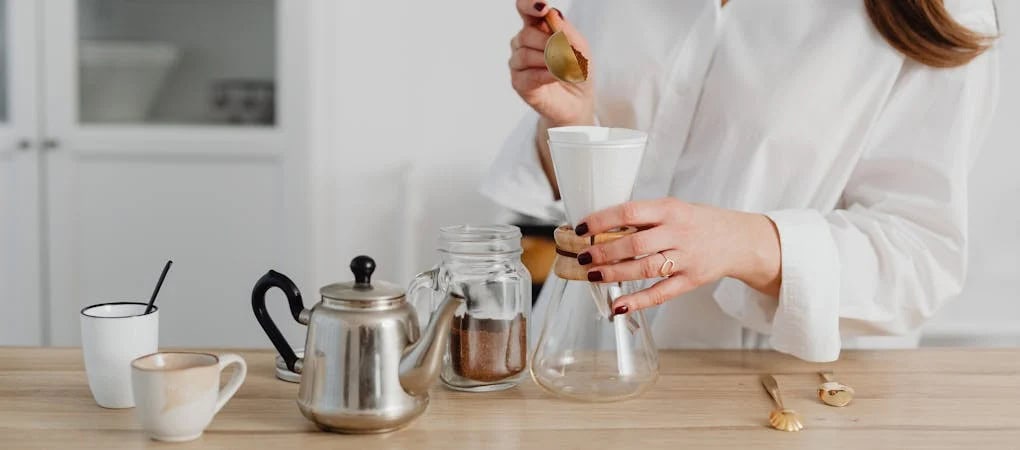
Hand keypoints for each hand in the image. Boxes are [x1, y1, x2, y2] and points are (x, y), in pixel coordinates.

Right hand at [511, 1, 593, 126]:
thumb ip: (566, 31)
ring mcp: (518, 63)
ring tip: (564, 69)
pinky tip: (557, 77)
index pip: (524, 8)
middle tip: (566, 54)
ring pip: (525, 55)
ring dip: (550, 62)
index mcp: (537, 28)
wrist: (578, 101)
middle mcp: (523, 43)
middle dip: (549, 43)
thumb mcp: (579, 47)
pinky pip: (528, 75)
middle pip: (526, 34)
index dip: (528, 4)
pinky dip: (547, 75)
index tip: (542, 8)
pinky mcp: (518, 83)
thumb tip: (551, 14)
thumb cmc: (576, 70)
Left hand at [573, 198, 782, 313]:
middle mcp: (679, 233)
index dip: (603, 220)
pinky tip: (619, 305)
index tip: (582, 228)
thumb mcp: (674, 209)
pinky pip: (662, 293)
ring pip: (645, 269)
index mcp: (671, 209)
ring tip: (593, 276)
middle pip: (635, 244)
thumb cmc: (698, 222)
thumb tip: (601, 227)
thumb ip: (644, 217)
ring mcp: (686, 259)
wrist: (739, 240)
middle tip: (583, 257)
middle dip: (604, 252)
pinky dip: (639, 301)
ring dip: (615, 274)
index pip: (631, 212)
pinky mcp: (691, 281)